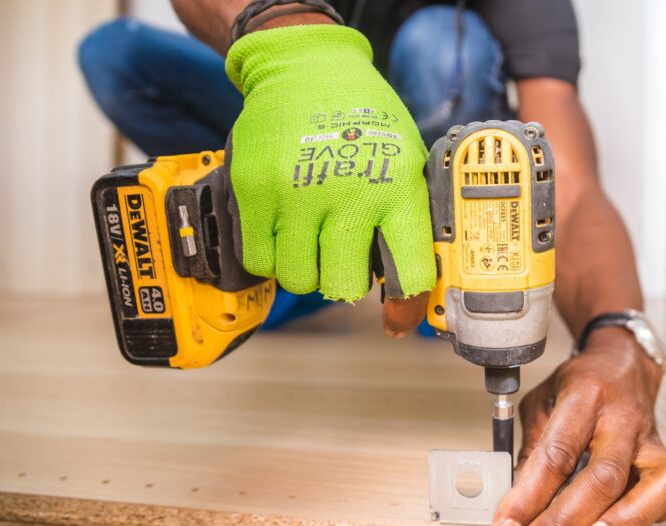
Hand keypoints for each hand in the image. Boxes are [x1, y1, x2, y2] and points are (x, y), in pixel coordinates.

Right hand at [225, 24, 434, 334]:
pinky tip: (283, 231)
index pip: (409, 272)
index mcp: (398, 188)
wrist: (306, 68)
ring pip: (299, 280)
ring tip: (311, 238)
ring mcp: (297, 194)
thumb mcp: (406, 161)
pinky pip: (259, 260)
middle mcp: (349, 194)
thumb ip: (408, 221)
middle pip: (344, 287)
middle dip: (345, 282)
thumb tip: (411, 295)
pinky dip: (271, 257)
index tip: (397, 317)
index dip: (406, 305)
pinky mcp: (254, 191)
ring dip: (306, 269)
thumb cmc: (364, 120)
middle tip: (342, 257)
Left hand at [490, 327, 665, 525]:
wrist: (622, 363)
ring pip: (656, 484)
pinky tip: (625, 523)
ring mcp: (651, 437)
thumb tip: (518, 503)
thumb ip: (532, 450)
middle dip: (565, 521)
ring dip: (623, 521)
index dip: (528, 496)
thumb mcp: (541, 403)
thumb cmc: (579, 385)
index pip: (556, 453)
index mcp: (584, 396)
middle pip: (604, 476)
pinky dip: (655, 513)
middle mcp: (623, 417)